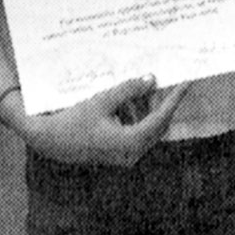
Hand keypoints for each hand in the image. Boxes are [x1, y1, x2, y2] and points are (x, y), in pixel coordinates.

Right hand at [7, 77, 189, 166]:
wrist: (49, 140)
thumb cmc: (73, 120)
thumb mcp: (102, 100)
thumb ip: (128, 89)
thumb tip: (151, 79)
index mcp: (130, 141)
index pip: (161, 118)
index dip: (174, 99)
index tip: (185, 83)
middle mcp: (132, 153)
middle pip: (158, 126)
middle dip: (162, 102)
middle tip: (165, 81)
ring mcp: (125, 156)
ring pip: (147, 129)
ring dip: (147, 108)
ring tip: (141, 86)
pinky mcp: (118, 153)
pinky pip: (136, 133)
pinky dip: (136, 116)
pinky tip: (127, 100)